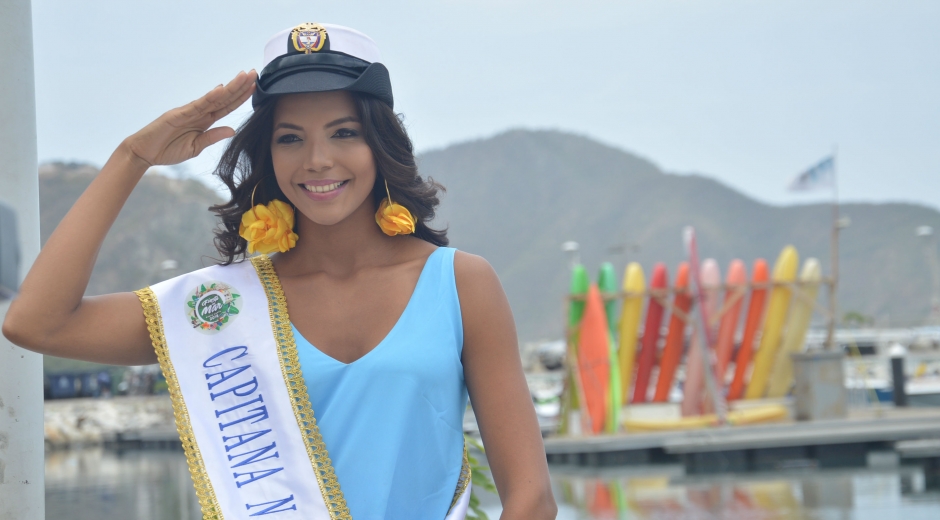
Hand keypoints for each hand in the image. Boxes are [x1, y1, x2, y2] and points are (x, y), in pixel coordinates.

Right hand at [123, 70, 256, 166]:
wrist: (144, 153)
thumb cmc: (168, 150)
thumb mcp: (196, 147)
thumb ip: (212, 137)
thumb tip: (232, 130)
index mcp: (205, 121)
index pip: (227, 106)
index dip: (241, 97)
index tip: (255, 87)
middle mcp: (199, 113)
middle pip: (224, 98)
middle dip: (240, 86)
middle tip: (254, 73)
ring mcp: (189, 111)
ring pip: (214, 98)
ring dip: (230, 87)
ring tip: (244, 76)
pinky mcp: (178, 114)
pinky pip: (197, 105)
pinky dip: (210, 96)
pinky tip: (222, 89)